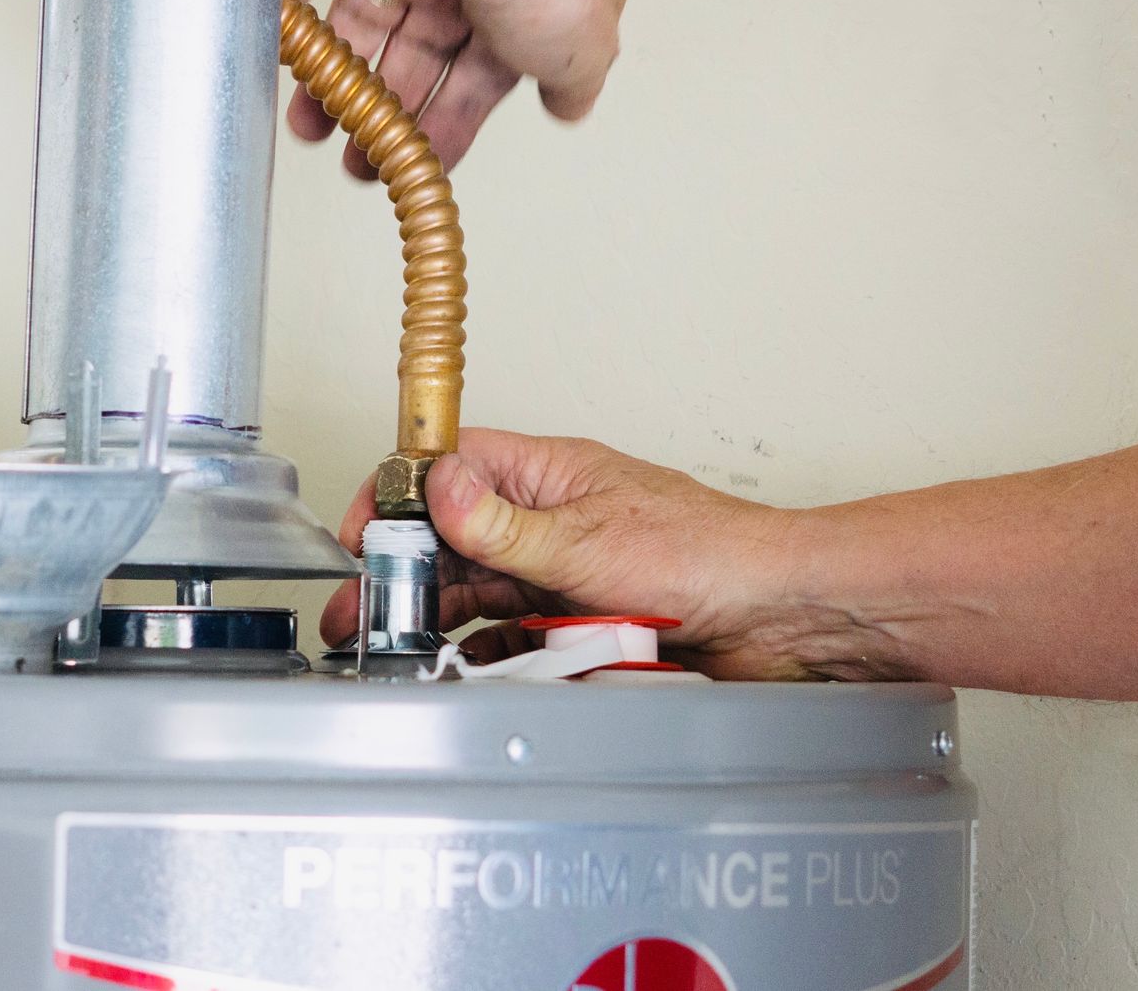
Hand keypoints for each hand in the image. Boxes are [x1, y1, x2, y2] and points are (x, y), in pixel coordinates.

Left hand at [283, 0, 627, 170]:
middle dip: (382, 115)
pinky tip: (282, 40)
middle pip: (409, 58)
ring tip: (312, 126)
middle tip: (359, 160)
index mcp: (513, 11)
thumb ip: (570, 84)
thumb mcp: (581, 56)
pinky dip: (290, 4)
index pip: (469, 82)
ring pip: (358, 24)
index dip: (443, 128)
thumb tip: (568, 104)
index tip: (417, 165)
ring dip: (332, 80)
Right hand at [319, 428, 879, 679]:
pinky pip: (518, 636)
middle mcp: (554, 517)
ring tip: (403, 649)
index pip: (454, 465)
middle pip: (456, 537)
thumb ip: (503, 524)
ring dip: (443, 618)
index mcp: (553, 473)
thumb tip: (437, 487)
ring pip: (482, 590)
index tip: (362, 536)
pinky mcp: (582, 620)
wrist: (775, 615)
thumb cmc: (708, 553)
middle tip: (362, 615)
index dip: (402, 495)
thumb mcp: (587, 540)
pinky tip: (466, 672)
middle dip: (407, 573)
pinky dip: (490, 654)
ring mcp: (566, 570)